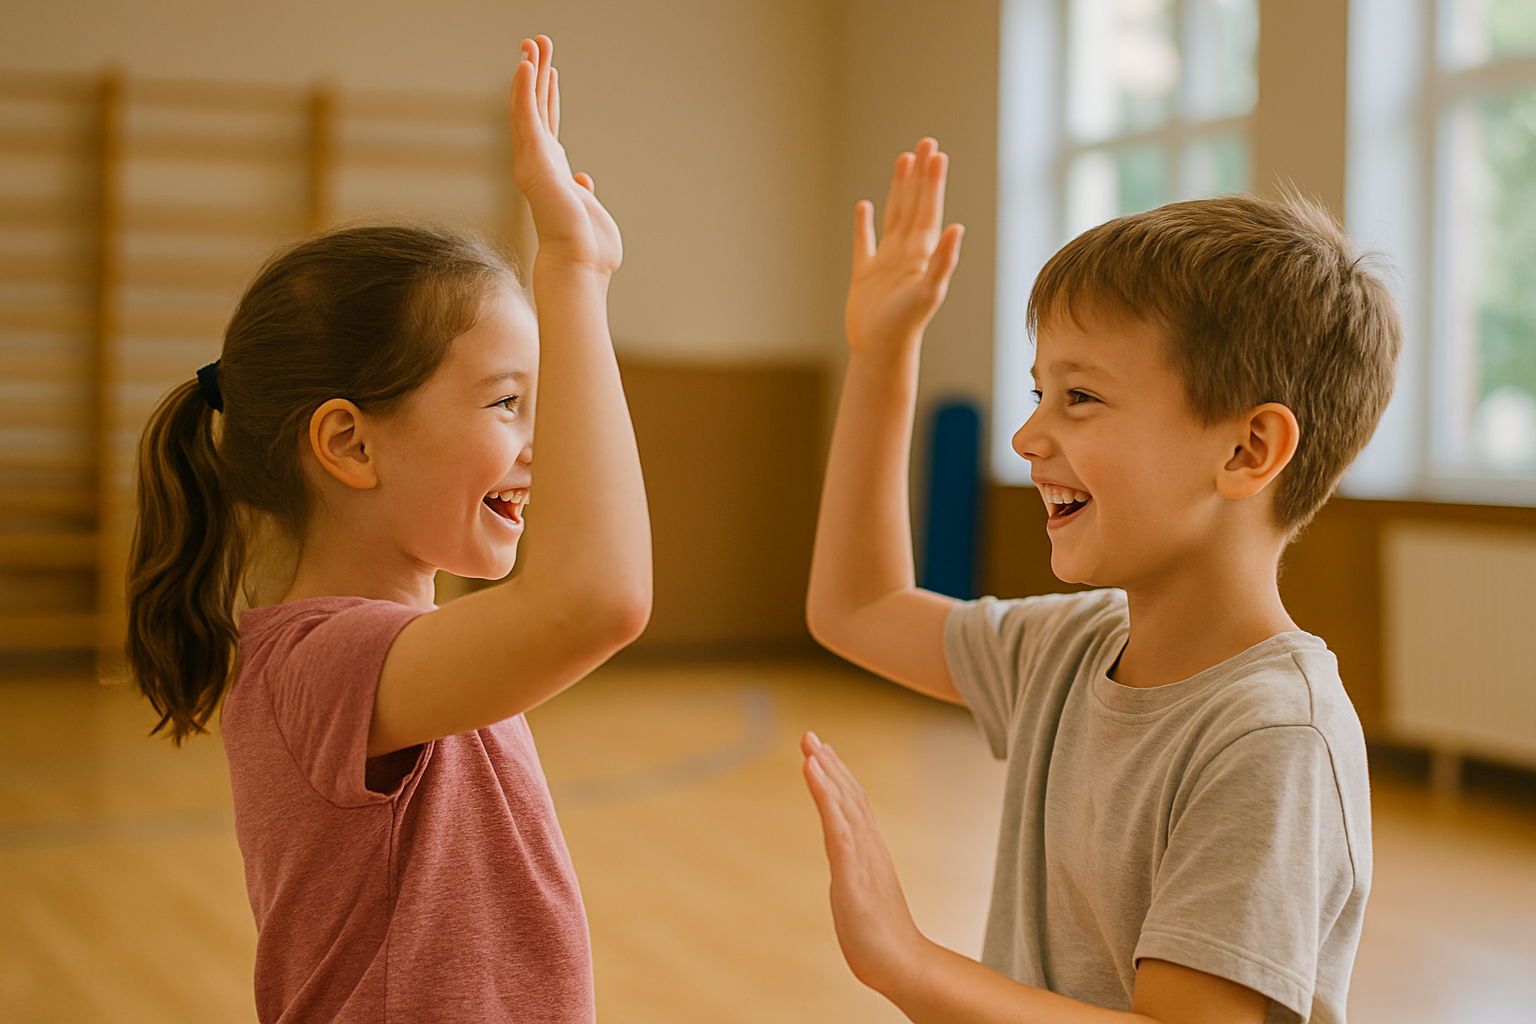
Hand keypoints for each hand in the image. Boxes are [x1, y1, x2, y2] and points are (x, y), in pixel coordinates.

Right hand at [510, 36, 621, 273]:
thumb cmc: (588, 249)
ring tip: (532, 43)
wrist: (580, 262)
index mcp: (555, 173)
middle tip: (536, 43)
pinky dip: (525, 90)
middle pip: (537, 109)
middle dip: (537, 75)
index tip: (550, 71)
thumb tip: (585, 181)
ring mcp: (534, 161)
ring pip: (528, 107)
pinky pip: (526, 116)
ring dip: (529, 73)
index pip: (549, 126)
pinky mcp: (533, 159)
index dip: (548, 97)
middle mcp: (540, 164)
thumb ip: (583, 191)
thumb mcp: (590, 211)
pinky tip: (526, 65)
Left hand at [801, 730, 928, 995]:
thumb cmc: (882, 936)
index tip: (821, 751)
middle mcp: (869, 847)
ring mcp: (862, 857)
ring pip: (844, 805)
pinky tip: (815, 776)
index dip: (837, 776)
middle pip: (849, 796)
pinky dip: (826, 798)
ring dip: (826, 773)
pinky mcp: (853, 872)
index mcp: (870, 852)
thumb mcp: (862, 896)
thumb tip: (849, 869)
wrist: (902, 965)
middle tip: (811, 735)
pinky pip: (838, 828)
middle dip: (828, 764)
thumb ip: (857, 876)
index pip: (854, 805)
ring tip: (811, 747)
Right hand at [844, 138, 964, 354]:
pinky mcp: (864, 274)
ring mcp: (885, 262)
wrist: (880, 351)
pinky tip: (863, 206)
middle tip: (926, 143)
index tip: (936, 153)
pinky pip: (863, 243)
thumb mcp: (928, 292)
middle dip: (920, 175)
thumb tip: (956, 229)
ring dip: (898, 189)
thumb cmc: (906, 325)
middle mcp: (906, 253)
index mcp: (921, 253)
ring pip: (892, 216)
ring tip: (903, 161)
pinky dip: (863, 225)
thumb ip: (943, 260)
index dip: (932, 182)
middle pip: (914, 205)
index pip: (928, 209)